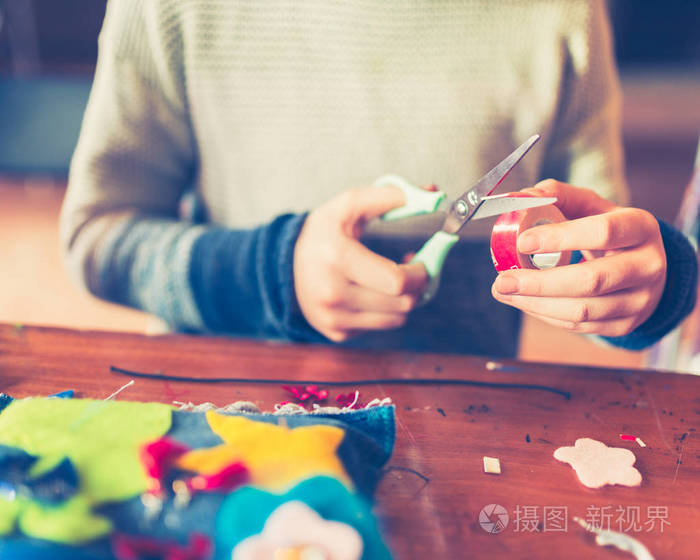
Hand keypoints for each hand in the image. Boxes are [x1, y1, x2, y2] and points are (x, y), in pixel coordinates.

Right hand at [294, 185, 426, 341]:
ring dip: (404, 300)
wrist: (285, 264)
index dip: (421, 273)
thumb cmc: (324, 233)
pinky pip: (379, 328)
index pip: (397, 281)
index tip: (422, 260)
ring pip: (396, 320)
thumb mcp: (348, 205)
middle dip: (418, 286)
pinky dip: (385, 312)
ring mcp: (333, 318)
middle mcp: (332, 294)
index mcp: (337, 259)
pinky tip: (375, 293)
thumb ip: (389, 195)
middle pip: (402, 304)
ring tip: (394, 280)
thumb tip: (431, 194)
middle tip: (416, 269)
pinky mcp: (336, 332)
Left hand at [491, 180, 666, 336]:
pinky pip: (580, 325)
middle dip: (540, 283)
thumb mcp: (591, 206)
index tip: (522, 242)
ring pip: (583, 310)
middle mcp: (648, 266)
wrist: (644, 266)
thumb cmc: (609, 230)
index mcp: (640, 227)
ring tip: (504, 292)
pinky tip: (524, 301)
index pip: (603, 232)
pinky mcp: (626, 325)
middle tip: (503, 280)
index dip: (560, 238)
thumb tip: (521, 198)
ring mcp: (640, 300)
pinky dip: (546, 314)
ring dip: (536, 303)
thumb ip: (557, 196)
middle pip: (591, 280)